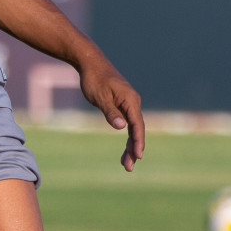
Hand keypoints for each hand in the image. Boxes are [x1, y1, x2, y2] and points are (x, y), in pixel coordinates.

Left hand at [78, 57, 145, 171]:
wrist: (91, 63)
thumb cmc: (94, 79)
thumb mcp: (100, 97)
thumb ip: (111, 112)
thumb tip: (122, 127)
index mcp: (130, 100)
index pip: (137, 124)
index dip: (138, 141)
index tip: (138, 155)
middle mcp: (133, 102)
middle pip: (137, 129)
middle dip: (134, 148)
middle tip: (129, 167)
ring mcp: (129, 104)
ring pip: (133, 128)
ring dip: (131, 145)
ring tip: (126, 164)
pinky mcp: (123, 105)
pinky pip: (128, 123)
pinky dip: (127, 136)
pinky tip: (126, 148)